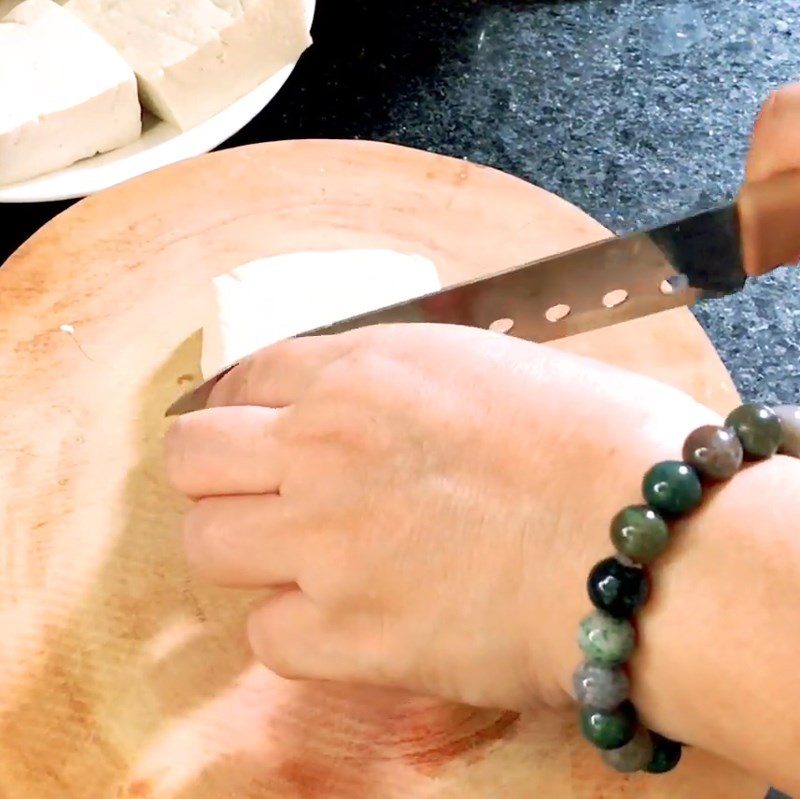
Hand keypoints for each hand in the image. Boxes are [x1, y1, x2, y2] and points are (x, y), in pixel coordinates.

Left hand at [165, 324, 716, 710]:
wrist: (651, 538)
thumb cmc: (601, 442)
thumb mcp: (487, 369)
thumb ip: (401, 386)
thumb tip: (370, 408)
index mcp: (364, 371)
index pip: (243, 379)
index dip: (240, 411)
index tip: (254, 438)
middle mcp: (324, 445)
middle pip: (191, 458)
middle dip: (218, 477)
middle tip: (262, 497)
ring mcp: (325, 540)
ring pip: (207, 543)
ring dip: (247, 552)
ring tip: (304, 562)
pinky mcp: (347, 632)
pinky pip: (267, 633)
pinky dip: (298, 629)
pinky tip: (350, 620)